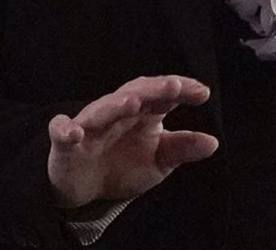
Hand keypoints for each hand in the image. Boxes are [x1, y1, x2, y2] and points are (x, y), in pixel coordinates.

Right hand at [46, 75, 217, 208]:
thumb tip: (213, 142)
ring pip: (102, 109)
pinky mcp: (66, 142)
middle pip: (135, 94)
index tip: (203, 92)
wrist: (86, 188)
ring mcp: (90, 125)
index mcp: (143, 114)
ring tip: (131, 103)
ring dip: (115, 105)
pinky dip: (65, 130)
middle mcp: (118, 113)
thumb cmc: (124, 164)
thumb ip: (182, 149)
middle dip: (153, 89)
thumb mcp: (159, 161)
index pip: (163, 95)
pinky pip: (62, 131)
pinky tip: (74, 132)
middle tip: (174, 86)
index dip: (181, 90)